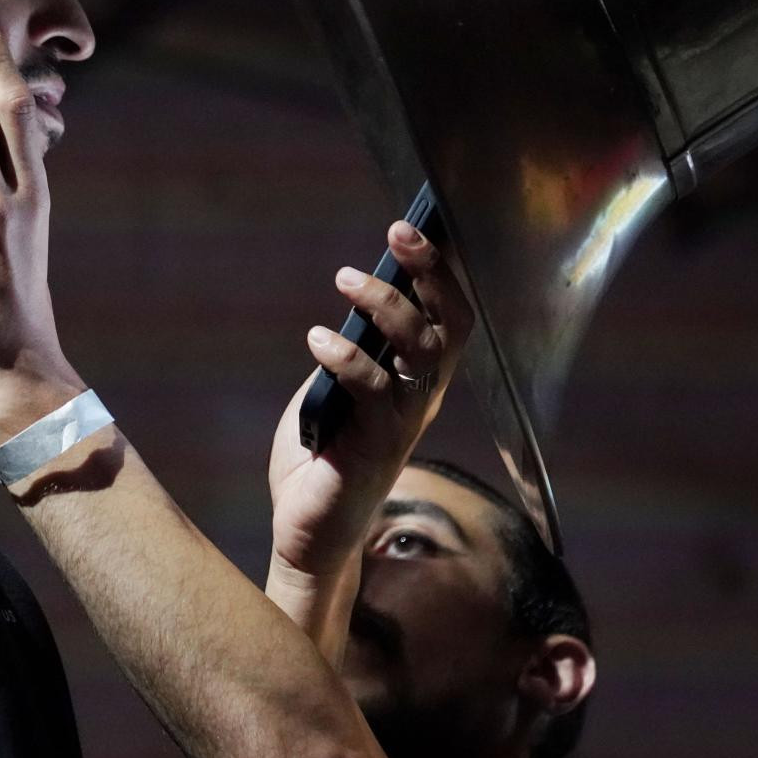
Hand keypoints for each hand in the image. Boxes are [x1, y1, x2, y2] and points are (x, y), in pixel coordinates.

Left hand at [266, 221, 472, 579]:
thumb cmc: (319, 456)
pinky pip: (373, 391)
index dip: (441, 270)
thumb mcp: (331, 388)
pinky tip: (320, 339)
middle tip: (400, 232)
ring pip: (418, 352)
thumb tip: (354, 295)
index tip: (418, 225)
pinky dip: (347, 357)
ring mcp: (404, 424)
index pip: (448, 316)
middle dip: (430, 273)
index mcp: (418, 382)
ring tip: (347, 278)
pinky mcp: (375, 447)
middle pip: (447, 326)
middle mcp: (423, 399)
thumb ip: (349, 348)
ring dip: (387, 307)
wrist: (309, 532)